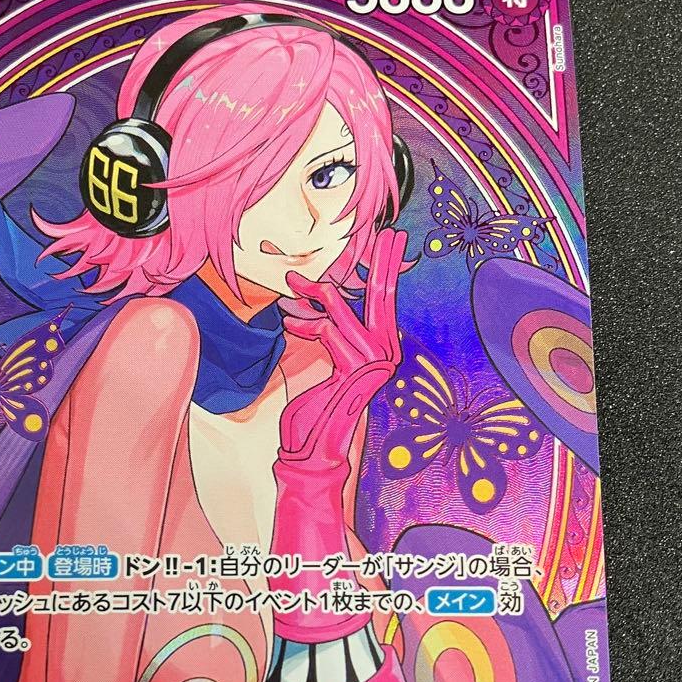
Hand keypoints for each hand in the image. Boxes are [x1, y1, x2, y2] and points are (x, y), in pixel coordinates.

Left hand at [278, 228, 405, 464]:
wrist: (314, 447)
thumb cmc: (317, 407)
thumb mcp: (326, 359)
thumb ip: (330, 328)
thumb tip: (319, 291)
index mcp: (384, 351)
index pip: (385, 301)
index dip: (386, 268)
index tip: (391, 240)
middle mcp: (386, 355)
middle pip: (382, 296)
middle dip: (381, 262)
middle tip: (389, 234)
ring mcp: (374, 363)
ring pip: (340, 310)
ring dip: (310, 298)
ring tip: (290, 290)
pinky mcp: (355, 370)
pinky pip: (325, 330)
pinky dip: (303, 325)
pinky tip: (289, 325)